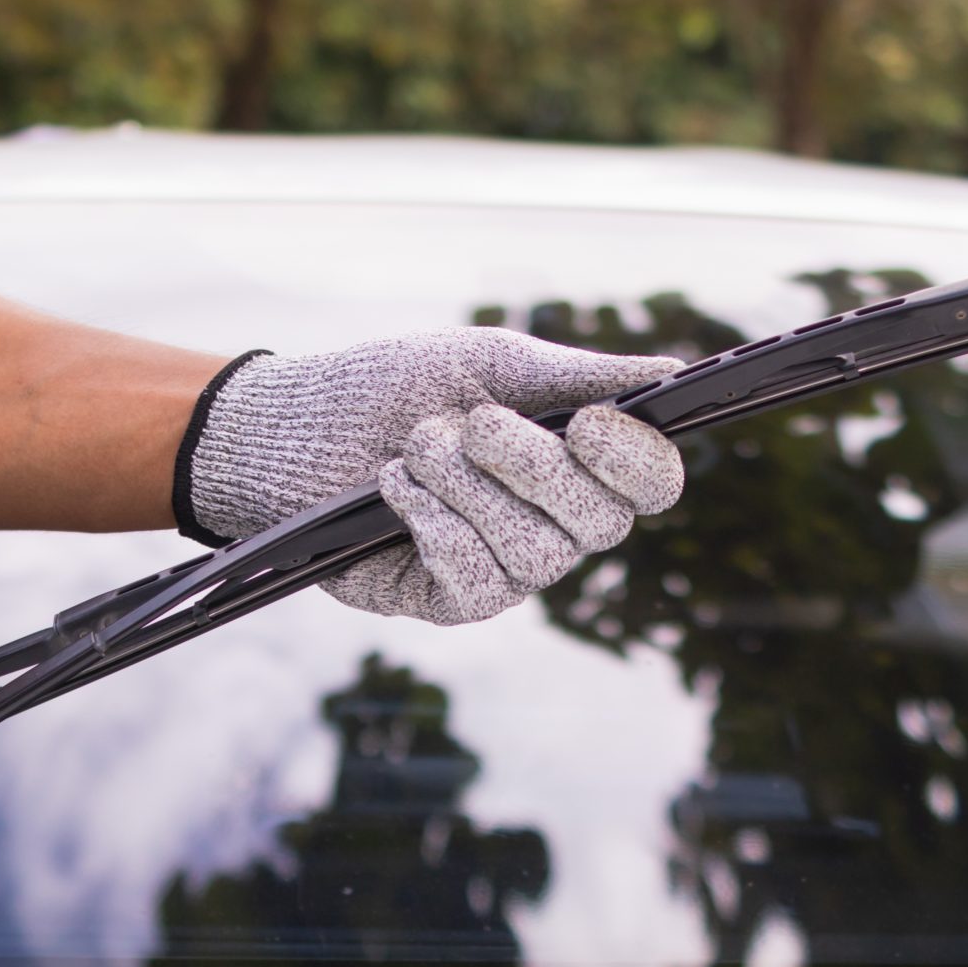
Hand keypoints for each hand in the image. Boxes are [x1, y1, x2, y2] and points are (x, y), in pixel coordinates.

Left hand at [177, 329, 685, 623]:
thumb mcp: (488, 364)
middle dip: (529, 464)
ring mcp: (510, 571)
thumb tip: (668, 373)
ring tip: (415, 447)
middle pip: (600, 521)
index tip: (589, 422)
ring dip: (464, 486)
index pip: (651, 482)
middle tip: (469, 423)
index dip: (635, 460)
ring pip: (533, 549)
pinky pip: (475, 579)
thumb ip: (578, 375)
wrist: (299, 427)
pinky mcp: (455, 602)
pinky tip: (393, 489)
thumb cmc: (397, 389)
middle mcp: (558, 525)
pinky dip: (432, 523)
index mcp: (579, 463)